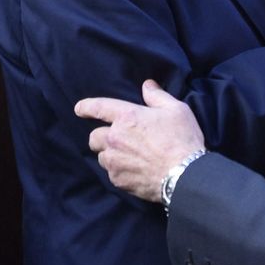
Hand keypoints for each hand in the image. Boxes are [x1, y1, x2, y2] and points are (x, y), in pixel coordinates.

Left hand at [77, 80, 204, 201]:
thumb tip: (147, 86)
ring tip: (128, 157)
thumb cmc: (182, 140)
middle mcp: (114, 138)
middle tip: (117, 140)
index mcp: (127, 117)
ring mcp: (114, 160)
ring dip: (110, 155)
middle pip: (94, 137)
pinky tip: (134, 170)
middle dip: (102, 137)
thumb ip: (157, 96)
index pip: (98, 107)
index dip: (86, 107)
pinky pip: (111, 173)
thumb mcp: (176, 110)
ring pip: (101, 156)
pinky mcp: (118, 179)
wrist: (185, 175)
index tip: (79, 109)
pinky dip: (118, 171)